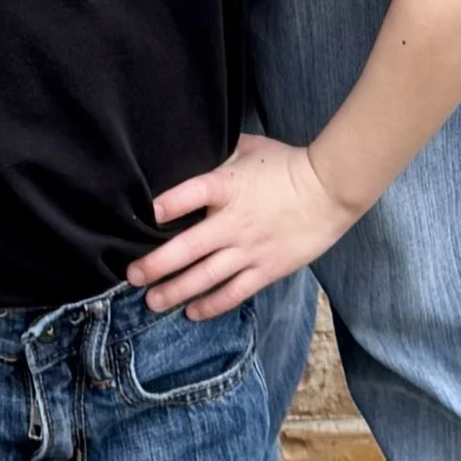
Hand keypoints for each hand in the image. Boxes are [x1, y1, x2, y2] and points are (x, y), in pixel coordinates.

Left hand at [128, 134, 360, 317]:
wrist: (329, 191)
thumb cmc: (287, 164)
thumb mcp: (250, 148)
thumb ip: (220, 154)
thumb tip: (193, 151)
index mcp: (228, 186)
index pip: (192, 193)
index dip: (169, 204)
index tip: (146, 214)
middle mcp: (233, 222)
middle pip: (188, 248)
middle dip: (156, 265)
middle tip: (132, 277)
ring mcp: (249, 249)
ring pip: (205, 277)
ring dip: (175, 291)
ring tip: (152, 301)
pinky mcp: (265, 270)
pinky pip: (233, 293)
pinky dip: (210, 305)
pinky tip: (191, 312)